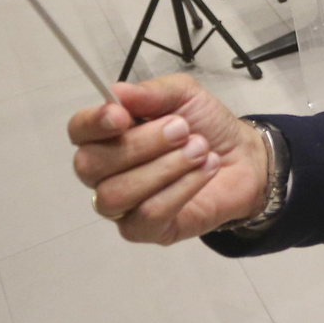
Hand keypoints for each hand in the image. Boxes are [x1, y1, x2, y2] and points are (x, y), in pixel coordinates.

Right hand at [67, 74, 269, 244]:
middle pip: (91, 164)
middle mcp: (106, 172)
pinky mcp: (145, 230)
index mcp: (108, 135)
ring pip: (116, 194)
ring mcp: (122, 205)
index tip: (122, 115)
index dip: (93, 123)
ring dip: (165, 168)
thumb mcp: (185, 95)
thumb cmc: (206, 126)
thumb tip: (118, 92)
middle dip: (141, 144)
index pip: (78, 130)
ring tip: (200, 150)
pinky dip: (180, 189)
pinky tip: (205, 170)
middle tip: (184, 130)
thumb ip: (153, 92)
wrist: (244, 158)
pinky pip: (146, 215)